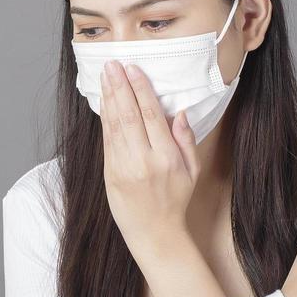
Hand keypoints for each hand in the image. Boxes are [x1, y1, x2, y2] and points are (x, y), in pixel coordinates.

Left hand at [98, 60, 198, 253]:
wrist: (154, 232)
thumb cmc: (175, 200)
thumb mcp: (192, 171)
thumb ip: (187, 140)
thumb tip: (180, 112)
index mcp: (166, 157)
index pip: (152, 115)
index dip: (141, 90)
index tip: (134, 69)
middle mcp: (144, 160)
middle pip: (130, 115)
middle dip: (120, 87)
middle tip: (113, 64)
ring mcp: (124, 167)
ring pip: (114, 125)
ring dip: (109, 97)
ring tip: (106, 76)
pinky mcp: (110, 173)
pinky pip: (107, 140)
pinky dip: (104, 118)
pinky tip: (104, 101)